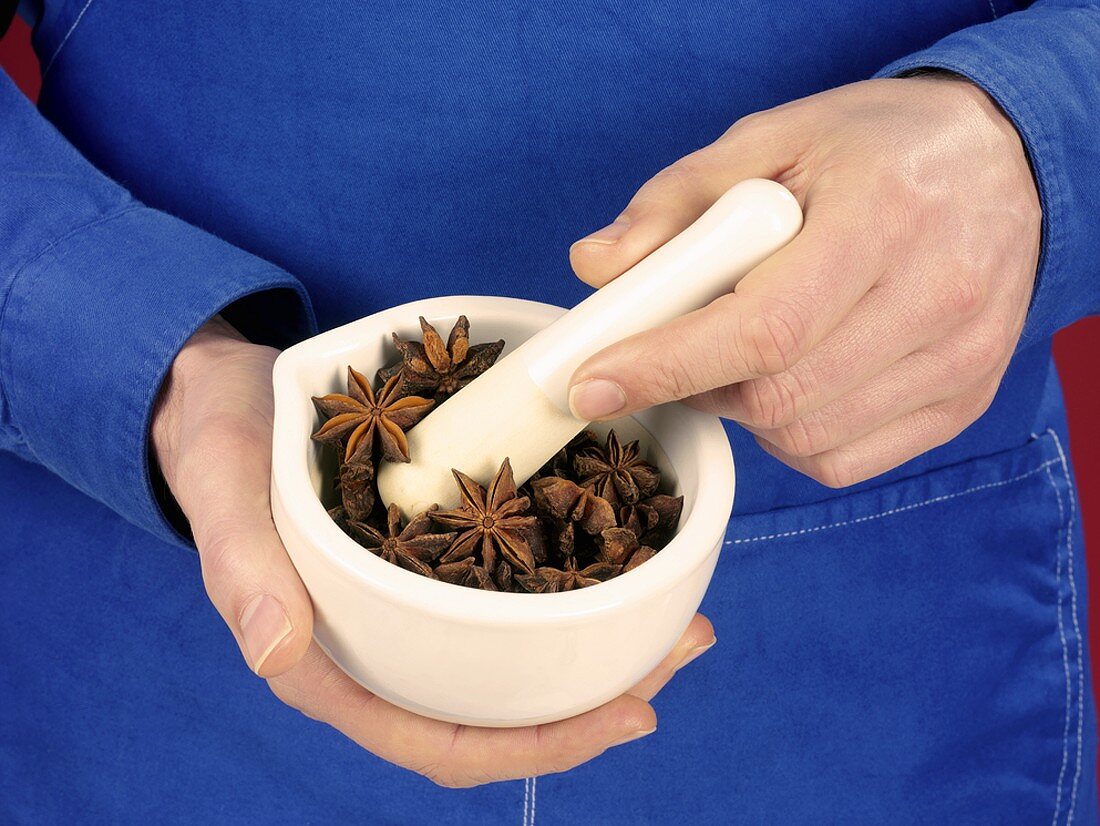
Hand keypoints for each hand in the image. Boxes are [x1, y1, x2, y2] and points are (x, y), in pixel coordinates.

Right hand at [151, 316, 715, 786]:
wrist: (235, 397)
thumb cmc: (223, 443)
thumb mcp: (222, 486)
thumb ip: (242, 566)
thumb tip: (276, 653)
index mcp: (330, 664)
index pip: (438, 741)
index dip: (533, 747)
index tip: (624, 716)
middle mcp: (384, 651)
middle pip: (501, 712)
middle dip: (597, 703)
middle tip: (683, 650)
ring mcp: (418, 608)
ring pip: (519, 663)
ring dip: (605, 652)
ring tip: (682, 620)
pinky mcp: (440, 564)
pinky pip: (516, 599)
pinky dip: (580, 593)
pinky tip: (630, 563)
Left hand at [568, 76, 1039, 486]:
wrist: (1002, 161)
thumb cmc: (875, 148)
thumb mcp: (769, 140)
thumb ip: (675, 202)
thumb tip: (596, 269)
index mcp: (885, 217)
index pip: (764, 329)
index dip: (667, 365)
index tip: (591, 385)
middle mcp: (938, 297)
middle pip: (777, 396)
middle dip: (695, 385)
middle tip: (670, 349)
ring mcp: (961, 360)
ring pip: (804, 436)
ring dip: (739, 409)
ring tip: (738, 349)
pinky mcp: (964, 400)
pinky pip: (842, 461)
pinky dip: (787, 437)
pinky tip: (786, 381)